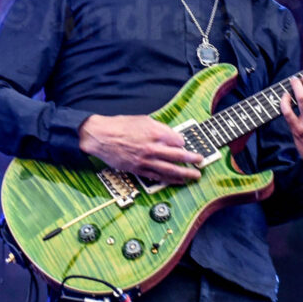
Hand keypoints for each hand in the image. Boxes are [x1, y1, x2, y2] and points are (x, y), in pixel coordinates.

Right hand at [78, 114, 202, 185]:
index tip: (186, 144)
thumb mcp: (143, 120)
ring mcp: (146, 160)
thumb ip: (159, 128)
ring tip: (195, 176)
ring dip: (185, 174)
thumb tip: (171, 136)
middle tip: (200, 161)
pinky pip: (157, 176)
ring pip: (170, 170)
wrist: (101, 136)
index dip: (183, 142)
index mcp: (155, 132)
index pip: (178, 139)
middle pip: (178, 156)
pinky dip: (169, 180)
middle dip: (192, 159)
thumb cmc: (120, 126)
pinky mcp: (138, 169)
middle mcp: (153, 147)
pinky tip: (178, 181)